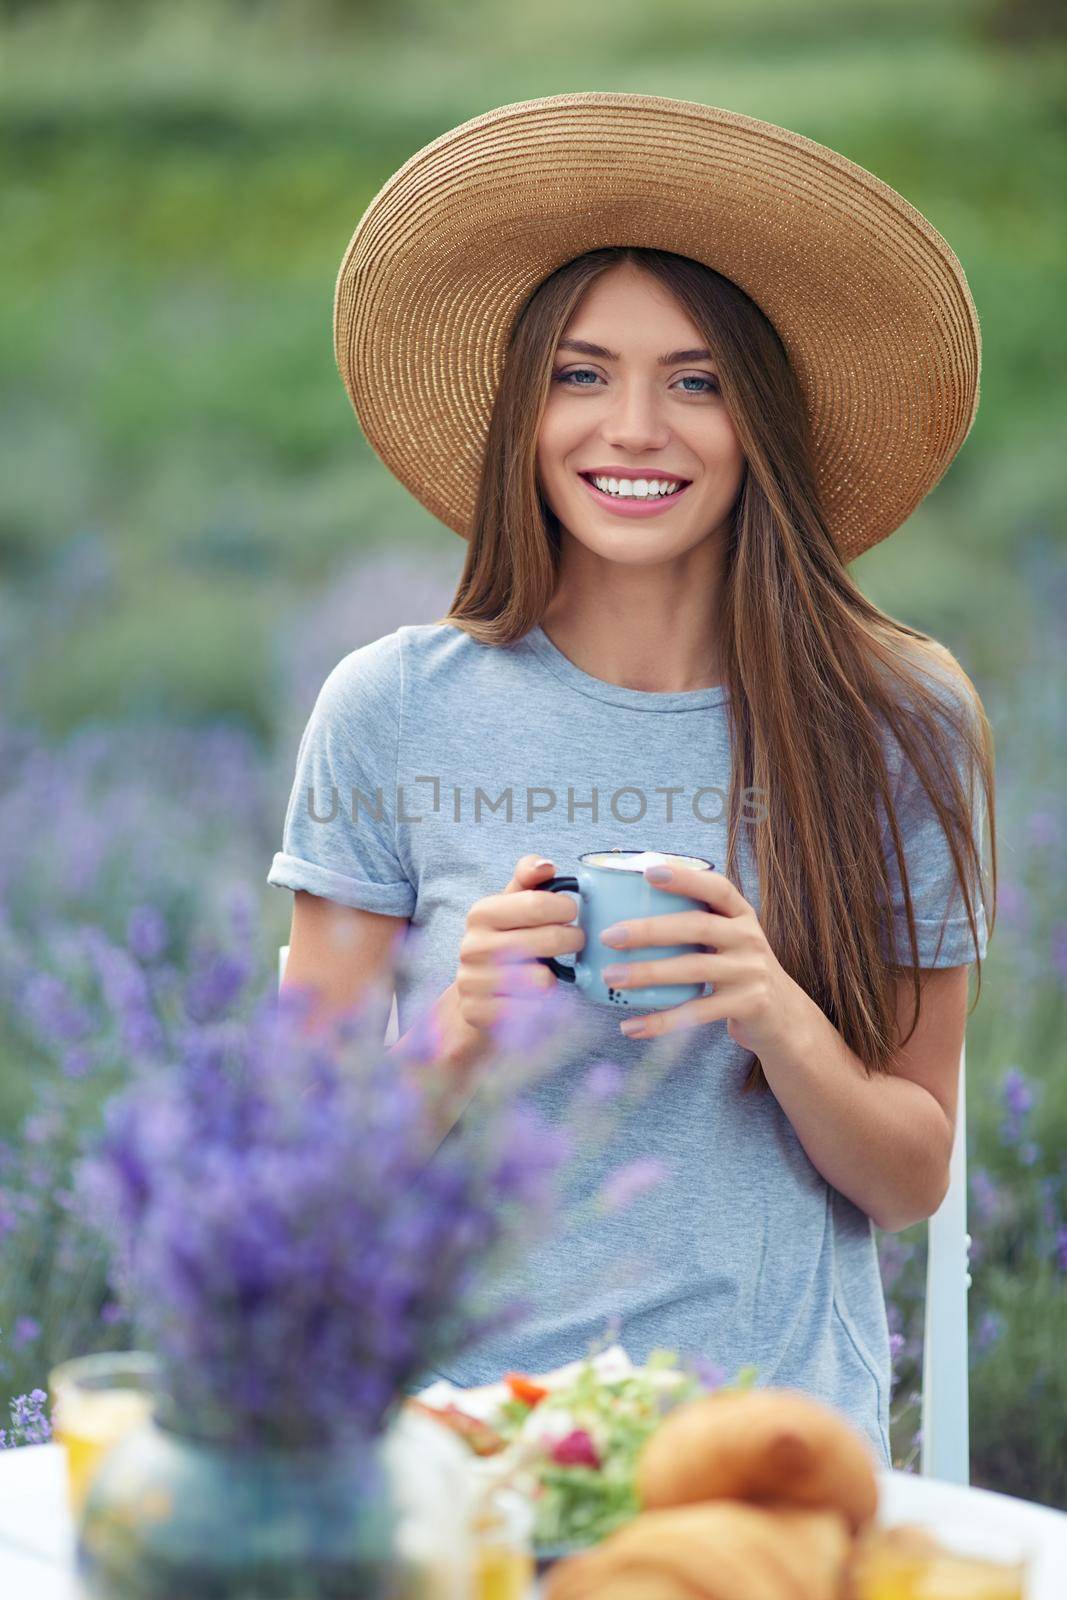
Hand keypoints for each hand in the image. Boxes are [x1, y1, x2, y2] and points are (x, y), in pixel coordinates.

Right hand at [450, 853, 584, 1038]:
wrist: (475, 992)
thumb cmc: (506, 939)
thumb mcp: (513, 904)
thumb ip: (530, 877)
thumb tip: (547, 865)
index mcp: (481, 913)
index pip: (537, 904)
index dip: (565, 907)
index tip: (571, 912)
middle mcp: (472, 946)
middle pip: (547, 940)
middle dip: (572, 939)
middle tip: (574, 940)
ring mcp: (473, 982)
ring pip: (542, 979)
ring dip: (555, 975)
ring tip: (549, 969)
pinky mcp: (479, 1013)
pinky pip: (532, 1010)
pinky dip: (542, 1005)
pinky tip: (534, 996)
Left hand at [598, 862, 802, 1053]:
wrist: (783, 1016)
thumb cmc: (738, 970)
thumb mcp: (729, 940)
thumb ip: (696, 924)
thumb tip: (628, 914)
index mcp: (741, 915)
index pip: (717, 888)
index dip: (685, 878)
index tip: (649, 872)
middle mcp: (749, 938)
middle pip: (697, 927)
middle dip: (650, 930)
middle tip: (610, 936)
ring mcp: (750, 972)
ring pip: (694, 969)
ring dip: (648, 973)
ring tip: (612, 977)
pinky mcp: (747, 1004)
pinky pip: (697, 1012)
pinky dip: (662, 1021)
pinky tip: (632, 1026)